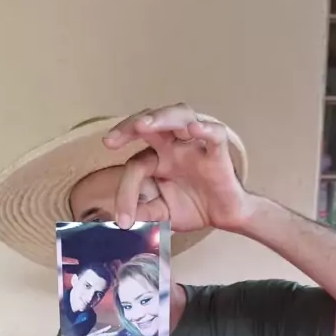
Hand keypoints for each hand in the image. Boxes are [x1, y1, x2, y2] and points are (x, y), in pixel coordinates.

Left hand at [103, 103, 249, 232]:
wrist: (224, 216)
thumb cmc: (193, 206)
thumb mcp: (162, 213)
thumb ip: (144, 212)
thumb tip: (123, 218)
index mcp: (157, 158)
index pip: (135, 163)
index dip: (126, 191)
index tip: (122, 220)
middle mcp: (173, 146)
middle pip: (151, 122)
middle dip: (129, 126)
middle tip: (111, 140)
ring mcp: (195, 146)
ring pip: (179, 116)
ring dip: (161, 117)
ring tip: (143, 125)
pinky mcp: (218, 153)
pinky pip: (214, 134)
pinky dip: (205, 129)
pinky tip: (193, 129)